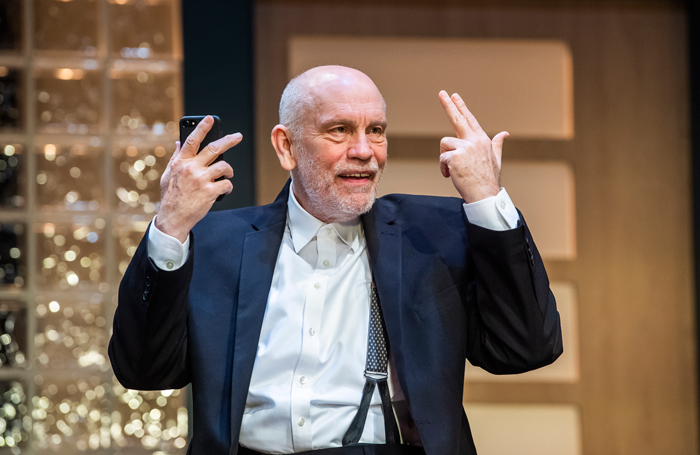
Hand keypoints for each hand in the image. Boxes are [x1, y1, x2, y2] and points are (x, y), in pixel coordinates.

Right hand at [156, 116, 240, 242]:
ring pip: (224, 166)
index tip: (210, 119)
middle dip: (229, 141)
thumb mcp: (169, 174)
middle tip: (238, 136)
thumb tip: (179, 142)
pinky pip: (227, 184)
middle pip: (214, 149)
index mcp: (181, 162)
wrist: (173, 217)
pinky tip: (224, 190)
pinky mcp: (210, 192)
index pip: (192, 140)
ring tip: (227, 174)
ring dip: (229, 170)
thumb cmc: (171, 196)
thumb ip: (176, 157)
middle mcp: (191, 168)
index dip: (202, 128)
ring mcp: (201, 180)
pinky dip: (228, 186)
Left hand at [438, 91, 508, 202]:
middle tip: (441, 92)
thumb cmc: (488, 179)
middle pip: (458, 119)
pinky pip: (441, 159)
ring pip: (444, 144)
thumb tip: (505, 133)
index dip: (461, 107)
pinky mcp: (455, 156)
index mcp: (482, 140)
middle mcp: (474, 141)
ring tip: (453, 169)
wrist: (485, 194)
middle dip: (448, 105)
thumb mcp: (496, 159)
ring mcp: (465, 147)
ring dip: (445, 157)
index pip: (470, 119)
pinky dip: (443, 169)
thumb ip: (497, 144)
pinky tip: (451, 176)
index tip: (454, 96)